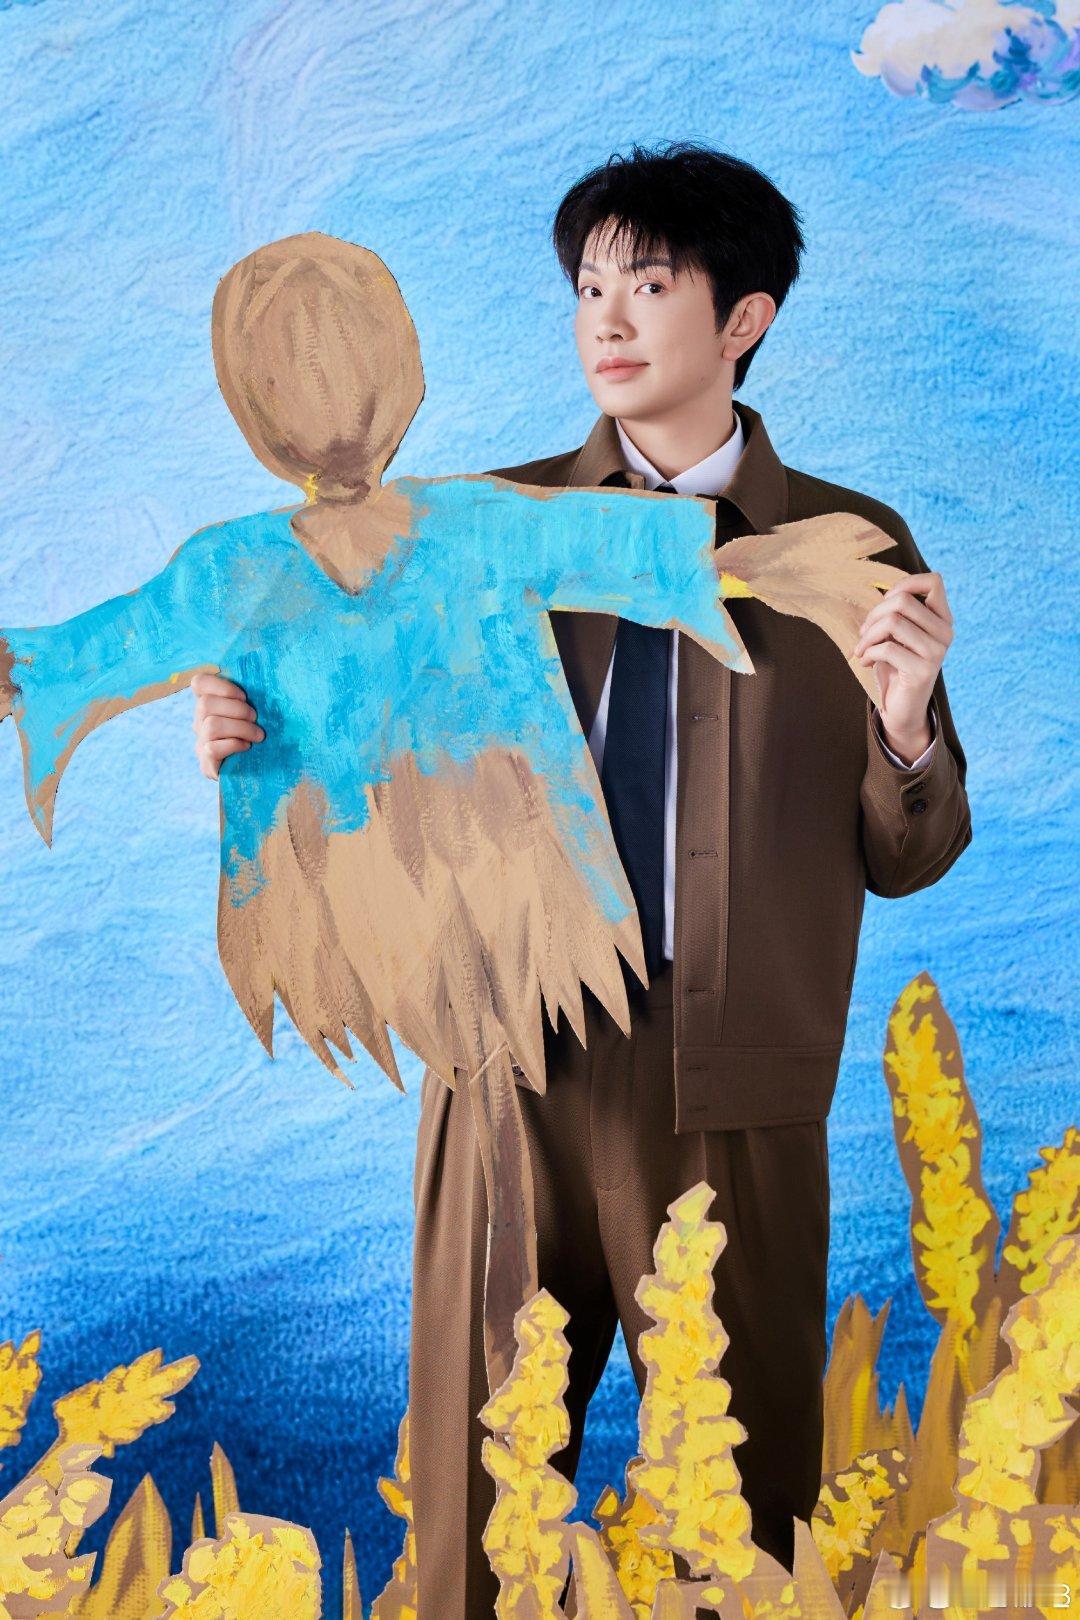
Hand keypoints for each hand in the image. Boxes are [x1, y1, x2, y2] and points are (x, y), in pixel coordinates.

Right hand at [191, 671, 264, 779]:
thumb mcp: (254, 711)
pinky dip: (234, 745)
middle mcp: (199, 721)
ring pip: (211, 726)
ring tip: (258, 735)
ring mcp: (200, 743)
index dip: (222, 686)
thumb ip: (250, 696)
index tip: (244, 696)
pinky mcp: (206, 764)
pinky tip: (246, 747)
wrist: (259, 771)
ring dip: (240, 728)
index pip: (198, 683)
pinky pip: (212, 748)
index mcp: (209, 703)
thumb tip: (264, 671)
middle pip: (205, 704)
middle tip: (256, 718)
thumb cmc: (259, 734)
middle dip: (237, 710)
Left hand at [854, 571, 952, 756]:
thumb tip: (883, 591)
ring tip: (862, 649)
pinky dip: (868, 654)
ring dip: (868, 636)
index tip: (885, 604)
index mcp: (942, 619)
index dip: (904, 584)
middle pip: (903, 601)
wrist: (902, 707)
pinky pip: (887, 648)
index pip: (933, 581)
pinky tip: (866, 663)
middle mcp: (945, 632)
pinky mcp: (923, 671)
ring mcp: (937, 652)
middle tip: (864, 633)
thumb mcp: (898, 633)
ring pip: (893, 622)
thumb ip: (898, 612)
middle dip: (874, 614)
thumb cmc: (896, 665)